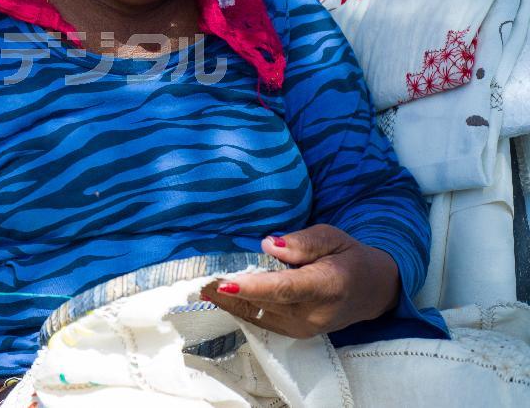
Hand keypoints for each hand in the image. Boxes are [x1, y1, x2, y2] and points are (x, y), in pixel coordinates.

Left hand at [203, 224, 400, 337]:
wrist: (371, 291)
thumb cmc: (349, 257)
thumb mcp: (333, 236)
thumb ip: (303, 242)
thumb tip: (269, 245)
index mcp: (327, 285)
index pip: (285, 288)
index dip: (253, 287)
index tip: (225, 282)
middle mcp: (313, 313)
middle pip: (264, 303)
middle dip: (228, 292)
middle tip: (198, 277)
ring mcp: (303, 328)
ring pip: (258, 315)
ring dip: (227, 301)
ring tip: (200, 285)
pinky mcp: (294, 333)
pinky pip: (260, 320)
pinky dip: (238, 307)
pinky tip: (218, 295)